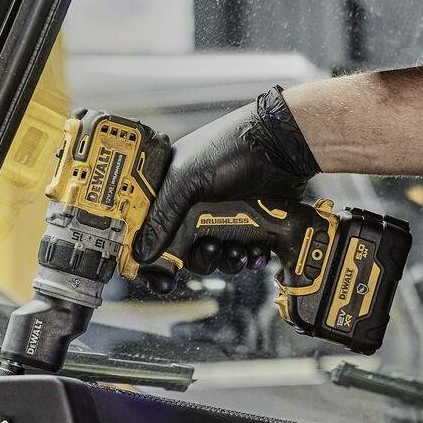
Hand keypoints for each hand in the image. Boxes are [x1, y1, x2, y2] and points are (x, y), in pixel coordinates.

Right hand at [133, 89, 320, 265]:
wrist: (280, 144)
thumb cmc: (230, 147)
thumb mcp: (187, 179)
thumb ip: (163, 216)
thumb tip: (141, 251)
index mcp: (173, 193)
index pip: (152, 231)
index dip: (154, 257)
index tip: (160, 278)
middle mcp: (195, 208)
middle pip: (186, 252)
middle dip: (199, 259)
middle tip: (210, 249)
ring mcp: (224, 217)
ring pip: (216, 256)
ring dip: (225, 261)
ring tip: (237, 250)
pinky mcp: (250, 225)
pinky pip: (243, 253)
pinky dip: (249, 257)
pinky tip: (255, 249)